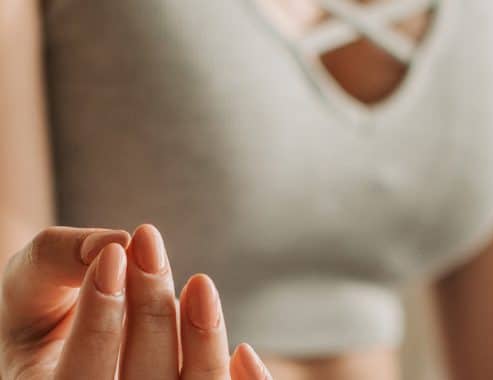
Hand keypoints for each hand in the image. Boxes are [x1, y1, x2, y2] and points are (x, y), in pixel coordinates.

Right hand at [0, 225, 271, 378]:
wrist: (85, 328)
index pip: (79, 378)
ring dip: (203, 340)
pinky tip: (245, 351)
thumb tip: (113, 243)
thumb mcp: (34, 280)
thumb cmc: (52, 305)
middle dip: (150, 312)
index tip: (115, 253)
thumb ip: (55, 259)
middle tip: (147, 245)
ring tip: (200, 282)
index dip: (100, 315)